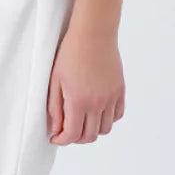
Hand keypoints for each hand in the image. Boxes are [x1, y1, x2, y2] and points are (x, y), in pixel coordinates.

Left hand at [47, 29, 125, 144]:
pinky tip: (97, 112)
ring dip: (92, 130)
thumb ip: (55, 109)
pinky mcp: (119, 91)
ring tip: (82, 122)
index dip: (62, 140)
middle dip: (76, 138)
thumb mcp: (55, 82)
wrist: (93, 33)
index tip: (55, 138)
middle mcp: (97, 103)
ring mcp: (111, 98)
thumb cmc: (70, 54)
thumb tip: (57, 129)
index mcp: (79, 102)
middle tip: (67, 131)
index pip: (72, 135)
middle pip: (89, 136)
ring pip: (105, 129)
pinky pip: (117, 115)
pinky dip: (107, 119)